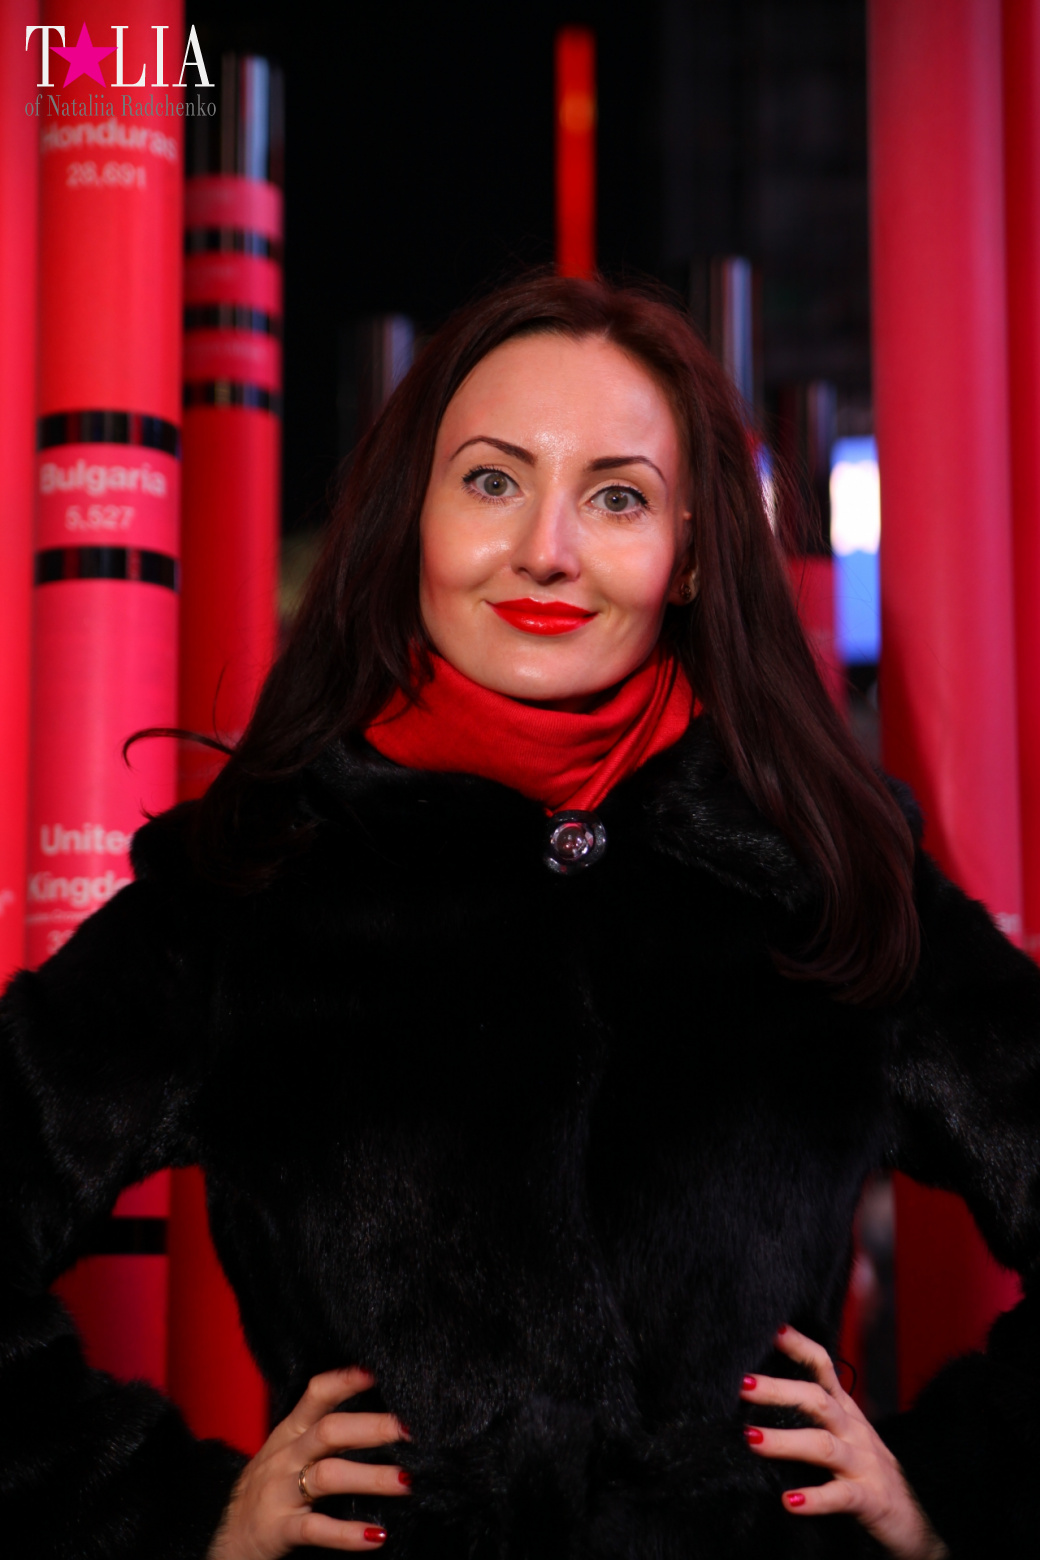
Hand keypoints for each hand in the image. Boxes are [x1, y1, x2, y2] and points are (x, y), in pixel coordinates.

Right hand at [207, 1366, 409, 1558]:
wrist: (229, 1535)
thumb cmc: (272, 1486)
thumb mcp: (290, 1451)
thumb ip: (324, 1434)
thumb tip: (382, 1419)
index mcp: (291, 1432)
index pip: (316, 1395)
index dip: (344, 1381)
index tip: (377, 1372)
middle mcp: (286, 1457)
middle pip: (329, 1432)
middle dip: (371, 1428)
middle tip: (409, 1430)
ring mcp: (281, 1492)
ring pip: (327, 1477)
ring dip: (371, 1477)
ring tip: (406, 1480)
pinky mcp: (280, 1529)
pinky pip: (315, 1528)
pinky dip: (347, 1533)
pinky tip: (377, 1534)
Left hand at [741, 1326, 947, 1559]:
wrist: (915, 1522)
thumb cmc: (868, 1475)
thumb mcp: (843, 1438)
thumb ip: (812, 1419)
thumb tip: (759, 1402)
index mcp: (846, 1412)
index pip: (824, 1369)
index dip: (800, 1347)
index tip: (772, 1330)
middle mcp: (855, 1432)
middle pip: (818, 1401)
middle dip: (779, 1391)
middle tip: (743, 1385)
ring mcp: (864, 1465)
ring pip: (824, 1445)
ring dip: (785, 1441)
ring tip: (751, 1439)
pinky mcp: (871, 1501)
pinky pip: (841, 1496)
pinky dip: (815, 1499)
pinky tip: (790, 1502)